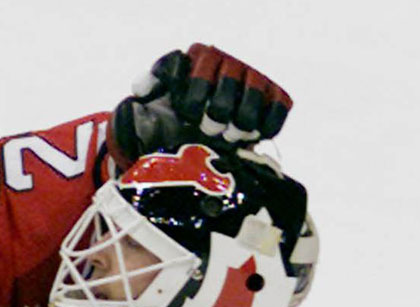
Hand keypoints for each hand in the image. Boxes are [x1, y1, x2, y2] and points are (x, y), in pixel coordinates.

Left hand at [108, 44, 291, 166]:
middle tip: (210, 129)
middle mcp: (227, 61)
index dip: (193, 100)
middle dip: (215, 117)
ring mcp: (253, 76)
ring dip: (238, 125)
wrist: (201, 134)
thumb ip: (145, 94)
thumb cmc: (173, 117)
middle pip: (224, 93)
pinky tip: (251, 136)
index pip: (196, 74)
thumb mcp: (152, 106)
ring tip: (228, 135)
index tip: (188, 116)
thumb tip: (142, 90)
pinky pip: (278, 109)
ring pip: (251, 101)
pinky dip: (265, 126)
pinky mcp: (275, 95)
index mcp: (197, 57)